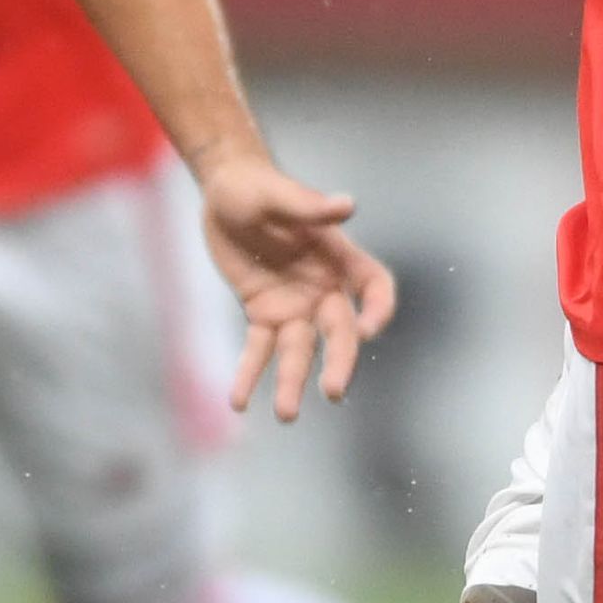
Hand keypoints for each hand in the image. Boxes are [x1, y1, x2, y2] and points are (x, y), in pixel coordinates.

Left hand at [192, 145, 396, 422]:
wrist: (225, 192)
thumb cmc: (257, 187)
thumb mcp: (278, 194)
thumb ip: (310, 206)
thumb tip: (347, 205)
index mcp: (339, 257)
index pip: (375, 288)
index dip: (378, 310)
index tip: (366, 328)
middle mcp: (324, 287)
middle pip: (341, 332)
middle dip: (340, 362)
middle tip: (334, 392)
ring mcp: (295, 305)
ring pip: (299, 351)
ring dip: (293, 382)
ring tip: (285, 415)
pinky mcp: (263, 314)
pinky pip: (259, 349)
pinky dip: (249, 374)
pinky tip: (238, 401)